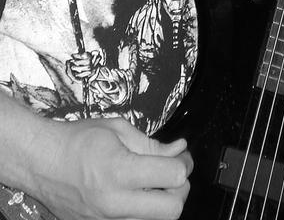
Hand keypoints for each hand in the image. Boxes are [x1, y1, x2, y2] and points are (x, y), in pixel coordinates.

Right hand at [34, 117, 191, 219]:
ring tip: (156, 184)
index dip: (183, 164)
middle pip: (172, 210)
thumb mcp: (118, 130)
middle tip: (173, 173)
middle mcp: (113, 202)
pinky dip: (144, 212)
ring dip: (164, 203)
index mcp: (119, 171)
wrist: (41, 161)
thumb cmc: (77, 140)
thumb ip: (152, 144)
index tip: (180, 157)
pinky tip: (139, 195)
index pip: (173, 176)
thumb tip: (179, 151)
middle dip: (180, 189)